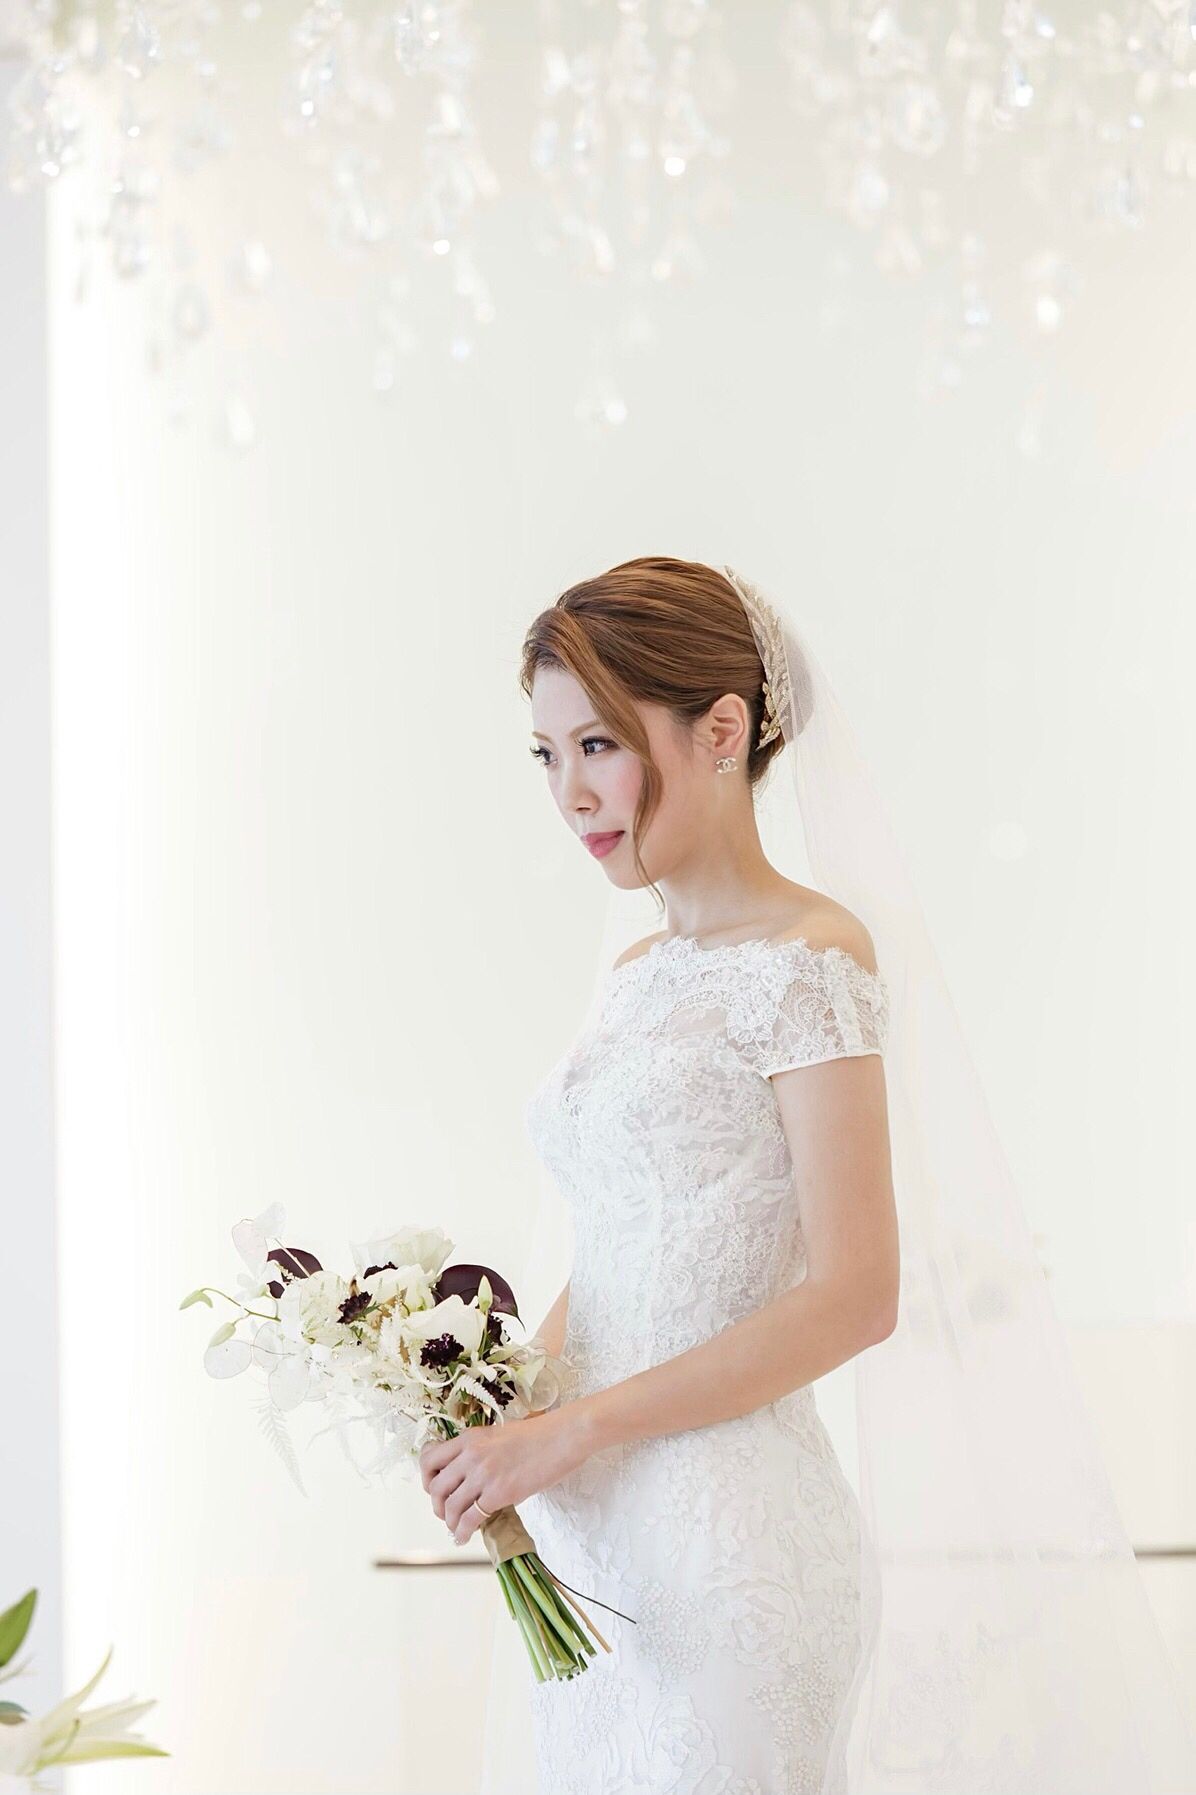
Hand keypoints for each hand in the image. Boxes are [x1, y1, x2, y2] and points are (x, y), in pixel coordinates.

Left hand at [419, 1407, 592, 1546]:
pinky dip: (462, 1532)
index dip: (427, 1479)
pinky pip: (470, 1519)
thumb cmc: (538, 1435)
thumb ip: (479, 1451)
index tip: (434, 1489)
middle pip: (435, 1487)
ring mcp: (484, 1474)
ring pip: (450, 1506)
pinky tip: (464, 1537)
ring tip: (456, 1529)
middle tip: (445, 1514)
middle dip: (437, 1506)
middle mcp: (470, 1455)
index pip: (429, 1458)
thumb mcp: (499, 1435)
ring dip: (449, 1522)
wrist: (563, 1436)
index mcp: (469, 1438)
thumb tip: (469, 1474)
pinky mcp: (499, 1493)